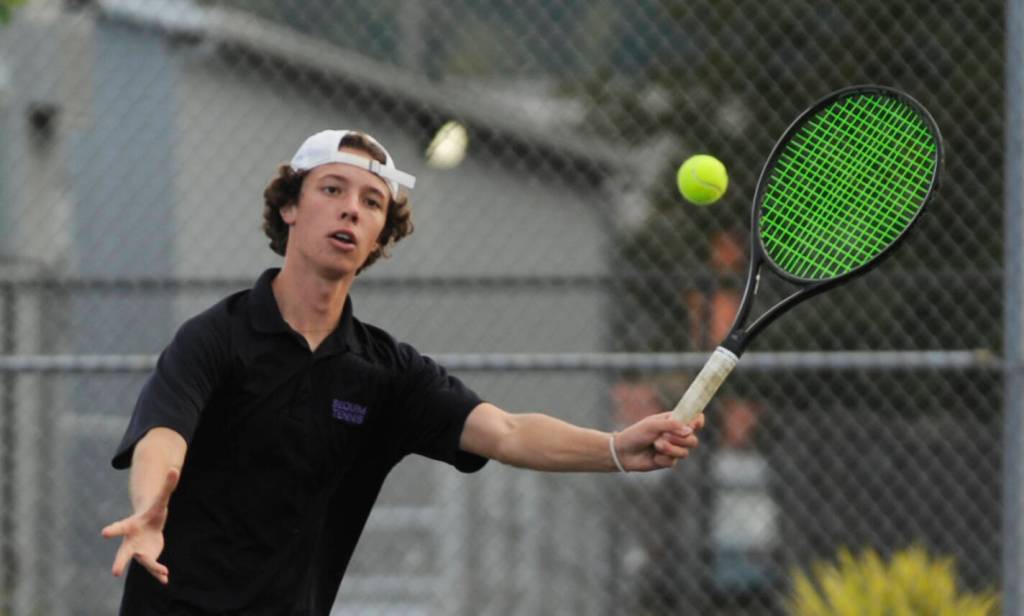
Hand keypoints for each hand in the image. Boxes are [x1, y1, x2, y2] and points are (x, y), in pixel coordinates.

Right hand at [101, 469, 178, 584]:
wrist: (150, 524)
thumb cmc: (153, 510)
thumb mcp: (161, 498)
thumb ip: (167, 485)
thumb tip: (175, 469)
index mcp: (131, 525)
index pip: (121, 527)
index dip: (113, 530)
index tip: (104, 533)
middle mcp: (131, 541)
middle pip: (123, 553)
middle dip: (120, 562)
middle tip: (116, 572)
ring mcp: (139, 550)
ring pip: (144, 561)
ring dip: (152, 566)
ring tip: (163, 572)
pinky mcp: (149, 557)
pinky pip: (153, 567)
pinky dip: (159, 573)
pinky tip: (166, 581)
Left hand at [614, 412, 704, 470]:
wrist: (624, 452)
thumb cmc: (636, 434)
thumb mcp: (652, 425)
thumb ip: (671, 425)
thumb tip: (690, 430)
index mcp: (674, 421)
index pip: (693, 420)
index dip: (698, 421)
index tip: (696, 423)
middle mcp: (676, 435)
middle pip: (693, 440)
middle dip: (680, 439)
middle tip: (665, 436)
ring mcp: (673, 449)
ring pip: (684, 453)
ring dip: (669, 449)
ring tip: (656, 445)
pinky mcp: (668, 461)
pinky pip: (673, 462)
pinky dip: (662, 458)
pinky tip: (653, 456)